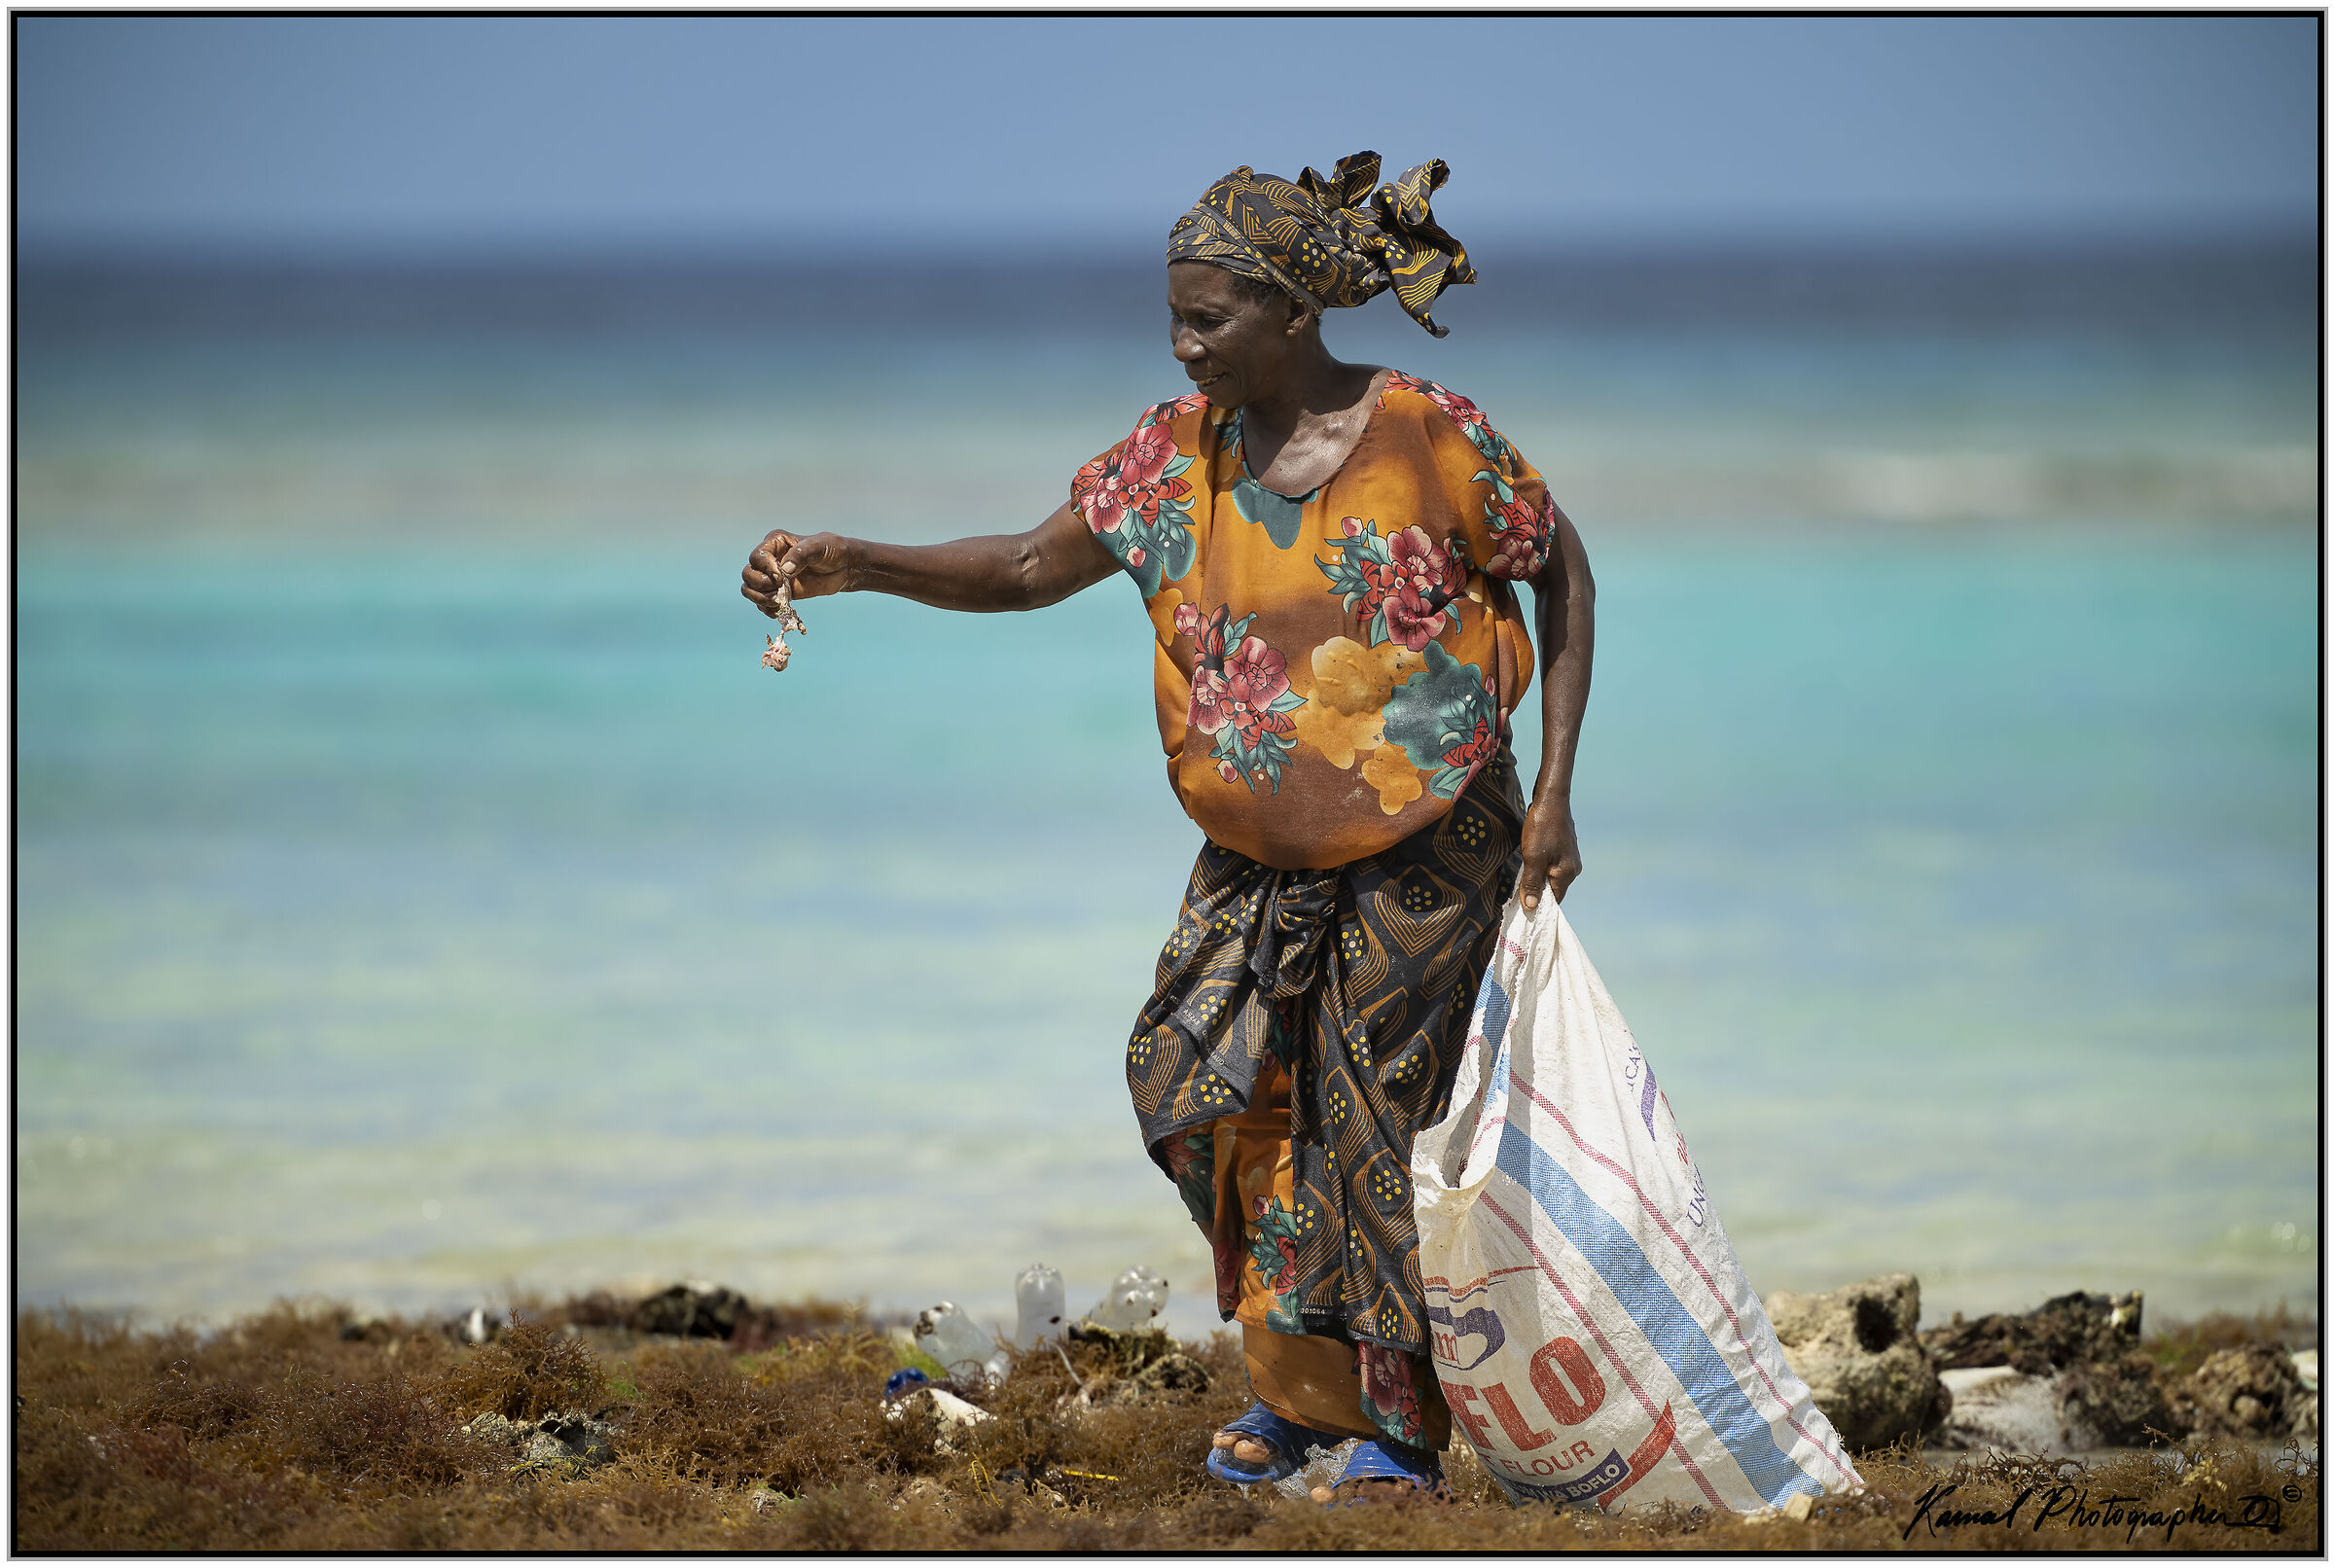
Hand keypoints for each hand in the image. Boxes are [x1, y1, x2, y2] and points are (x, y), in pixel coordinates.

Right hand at [741, 529, 853, 615]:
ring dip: (760, 599)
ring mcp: (773, 577)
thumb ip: (801, 555)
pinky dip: (767, 609)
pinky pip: (762, 603)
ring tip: (778, 602)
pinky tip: (779, 610)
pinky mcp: (779, 592)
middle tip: (780, 590)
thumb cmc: (832, 550)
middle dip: (760, 585)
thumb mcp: (819, 547)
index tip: (782, 575)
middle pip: (748, 574)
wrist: (844, 567)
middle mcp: (770, 559)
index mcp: (776, 543)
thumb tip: (785, 569)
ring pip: (750, 589)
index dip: (765, 568)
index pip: (757, 557)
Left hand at [1518, 791, 1581, 911]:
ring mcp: (1570, 858)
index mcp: (1567, 873)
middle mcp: (1573, 868)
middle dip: (1536, 891)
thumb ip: (1531, 883)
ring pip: (1551, 876)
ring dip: (1537, 878)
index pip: (1553, 900)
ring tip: (1523, 874)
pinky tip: (1531, 860)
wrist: (1552, 799)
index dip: (1537, 905)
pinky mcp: (1565, 849)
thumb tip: (1531, 907)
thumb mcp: (1532, 857)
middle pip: (1552, 889)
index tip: (1521, 908)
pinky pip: (1552, 865)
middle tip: (1517, 890)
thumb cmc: (1542, 828)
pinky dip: (1541, 867)